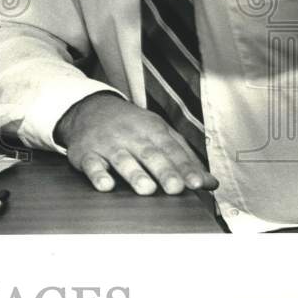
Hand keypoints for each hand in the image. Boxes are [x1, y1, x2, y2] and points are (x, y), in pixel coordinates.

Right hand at [55, 92, 217, 194]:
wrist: (88, 108)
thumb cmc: (130, 125)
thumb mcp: (158, 132)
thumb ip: (184, 157)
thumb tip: (211, 183)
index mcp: (152, 130)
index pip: (172, 149)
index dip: (185, 167)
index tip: (198, 183)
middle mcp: (130, 136)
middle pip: (149, 154)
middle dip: (164, 171)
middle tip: (175, 188)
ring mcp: (107, 144)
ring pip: (122, 159)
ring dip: (134, 174)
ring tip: (146, 188)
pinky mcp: (86, 154)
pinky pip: (91, 164)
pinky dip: (97, 174)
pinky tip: (105, 185)